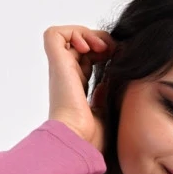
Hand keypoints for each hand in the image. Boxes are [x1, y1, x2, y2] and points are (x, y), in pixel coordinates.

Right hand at [43, 24, 116, 152]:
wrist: (78, 140)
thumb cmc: (90, 136)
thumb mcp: (105, 110)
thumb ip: (106, 93)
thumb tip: (108, 80)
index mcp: (77, 88)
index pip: (88, 59)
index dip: (102, 52)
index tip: (117, 59)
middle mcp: (67, 77)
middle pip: (80, 45)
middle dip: (98, 40)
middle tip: (112, 50)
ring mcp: (60, 70)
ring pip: (68, 36)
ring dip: (88, 34)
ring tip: (102, 47)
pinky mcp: (56, 64)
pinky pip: (55, 35)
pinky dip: (74, 33)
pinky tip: (89, 47)